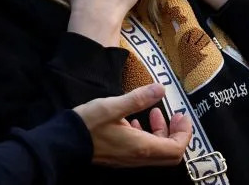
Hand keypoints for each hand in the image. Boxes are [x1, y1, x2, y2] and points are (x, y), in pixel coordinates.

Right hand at [73, 83, 191, 166]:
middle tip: (174, 115)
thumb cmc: (88, 124)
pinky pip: (142, 151)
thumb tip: (161, 89)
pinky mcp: (120, 157)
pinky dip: (147, 136)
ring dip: (161, 133)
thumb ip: (139, 98)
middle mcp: (138, 158)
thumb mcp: (113, 106)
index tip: (182, 115)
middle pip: (170, 154)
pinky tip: (135, 122)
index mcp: (141, 147)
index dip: (184, 132)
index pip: (176, 149)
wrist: (63, 143)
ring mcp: (129, 160)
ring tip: (154, 112)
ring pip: (156, 152)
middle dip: (176, 133)